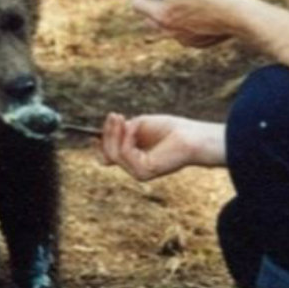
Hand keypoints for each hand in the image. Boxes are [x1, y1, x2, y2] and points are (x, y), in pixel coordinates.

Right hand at [98, 113, 225, 180]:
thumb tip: (99, 138)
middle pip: (108, 155)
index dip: (101, 143)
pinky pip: (124, 152)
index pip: (109, 156)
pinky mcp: (143, 172)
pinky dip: (126, 136)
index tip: (98, 126)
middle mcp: (135, 169)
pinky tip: (134, 127)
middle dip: (108, 134)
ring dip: (115, 133)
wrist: (190, 136)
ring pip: (113, 154)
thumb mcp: (138, 127)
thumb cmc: (169, 129)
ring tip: (122, 118)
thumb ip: (121, 133)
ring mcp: (138, 172)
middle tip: (114, 115)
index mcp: (135, 159)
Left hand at [130, 0, 238, 47]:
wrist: (236, 15)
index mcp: (160, 16)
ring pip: (165, 25)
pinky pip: (182, 31)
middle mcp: (168, 31)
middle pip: (148, 16)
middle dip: (149, 1)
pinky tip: (194, 9)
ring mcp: (182, 39)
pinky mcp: (196, 42)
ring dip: (166, 11)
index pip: (135, 3)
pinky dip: (182, 20)